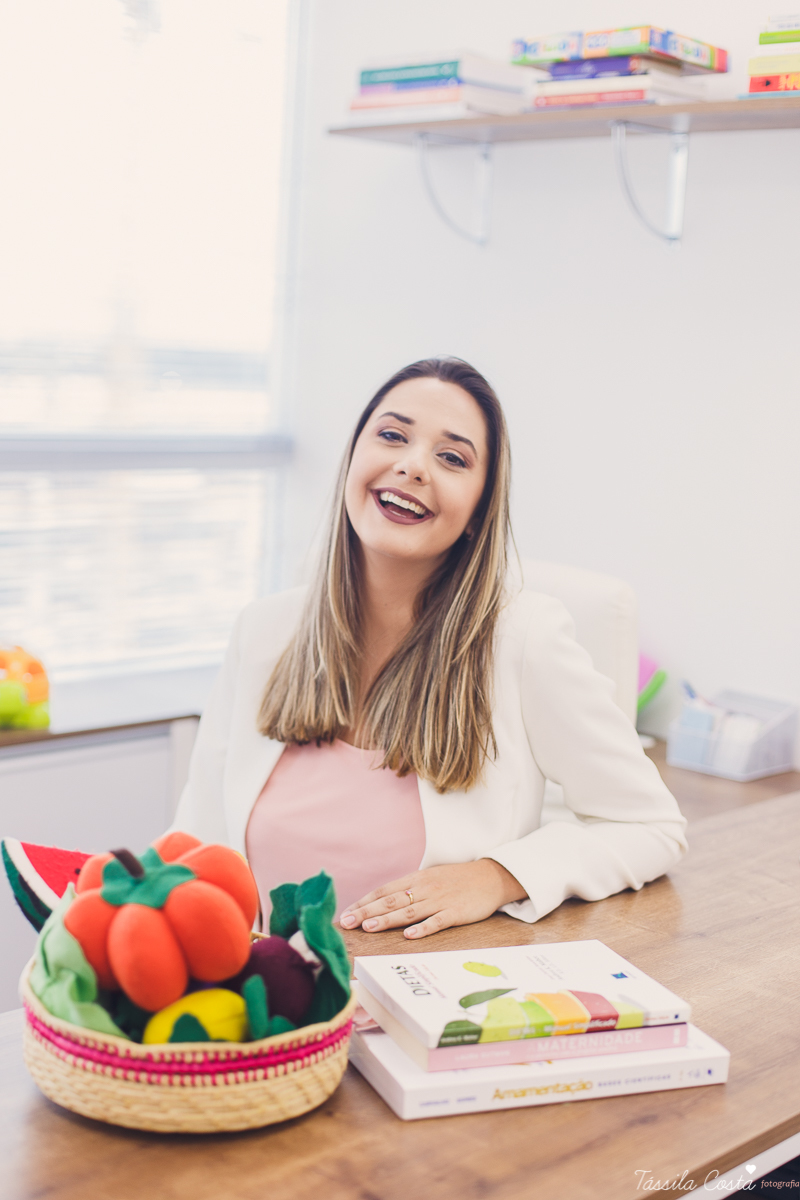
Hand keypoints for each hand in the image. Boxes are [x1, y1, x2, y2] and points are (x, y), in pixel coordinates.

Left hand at [339, 859, 526, 939]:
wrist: (490, 876)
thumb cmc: (456, 880)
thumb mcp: (429, 879)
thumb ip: (409, 890)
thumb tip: (382, 903)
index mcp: (416, 879)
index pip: (384, 891)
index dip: (364, 902)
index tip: (345, 913)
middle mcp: (424, 888)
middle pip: (390, 901)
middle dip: (367, 912)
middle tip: (346, 923)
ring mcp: (439, 900)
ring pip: (408, 911)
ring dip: (387, 920)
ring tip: (368, 927)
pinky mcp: (456, 912)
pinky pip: (437, 921)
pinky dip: (422, 928)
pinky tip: (409, 936)